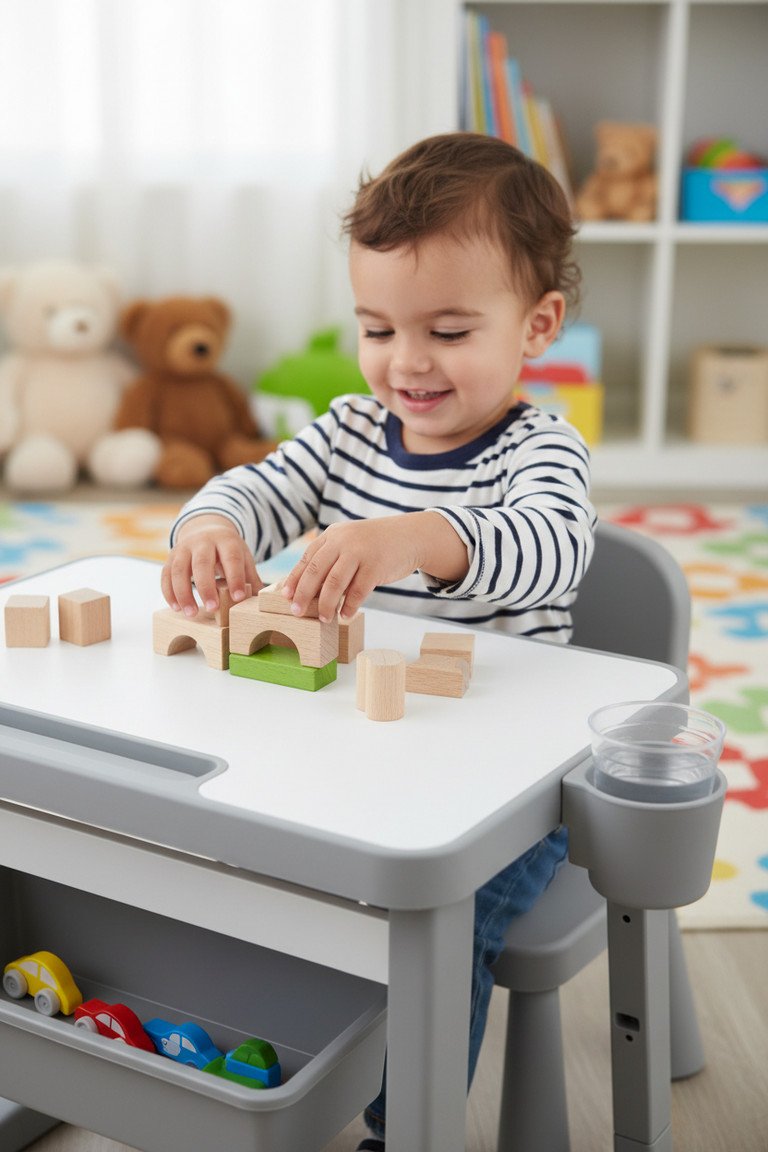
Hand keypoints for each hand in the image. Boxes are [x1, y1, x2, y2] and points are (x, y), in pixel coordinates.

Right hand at [161, 515, 261, 616]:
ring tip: (191, 613)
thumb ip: (250, 578)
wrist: (206, 530)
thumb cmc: (228, 551)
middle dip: (206, 587)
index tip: (237, 598)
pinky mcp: (171, 557)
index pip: (231, 558)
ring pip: (179, 569)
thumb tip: (260, 602)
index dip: (235, 578)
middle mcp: (203, 541)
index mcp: (226, 540)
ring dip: (183, 593)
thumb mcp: (243, 558)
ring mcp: (184, 548)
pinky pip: (166, 575)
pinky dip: (169, 592)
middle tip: (212, 608)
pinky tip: (177, 608)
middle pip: (202, 563)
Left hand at [282, 513, 468, 621]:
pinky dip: (350, 605)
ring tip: (324, 618)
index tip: (285, 596)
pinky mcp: (376, 565)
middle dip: (304, 594)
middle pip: (316, 571)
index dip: (295, 579)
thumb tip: (308, 590)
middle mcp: (343, 541)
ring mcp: (360, 552)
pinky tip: (345, 614)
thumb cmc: (376, 545)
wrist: (410, 536)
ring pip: (334, 583)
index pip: (307, 558)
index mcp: (333, 535)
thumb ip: (332, 559)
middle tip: (296, 612)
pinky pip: (358, 591)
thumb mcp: (350, 543)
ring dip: (326, 604)